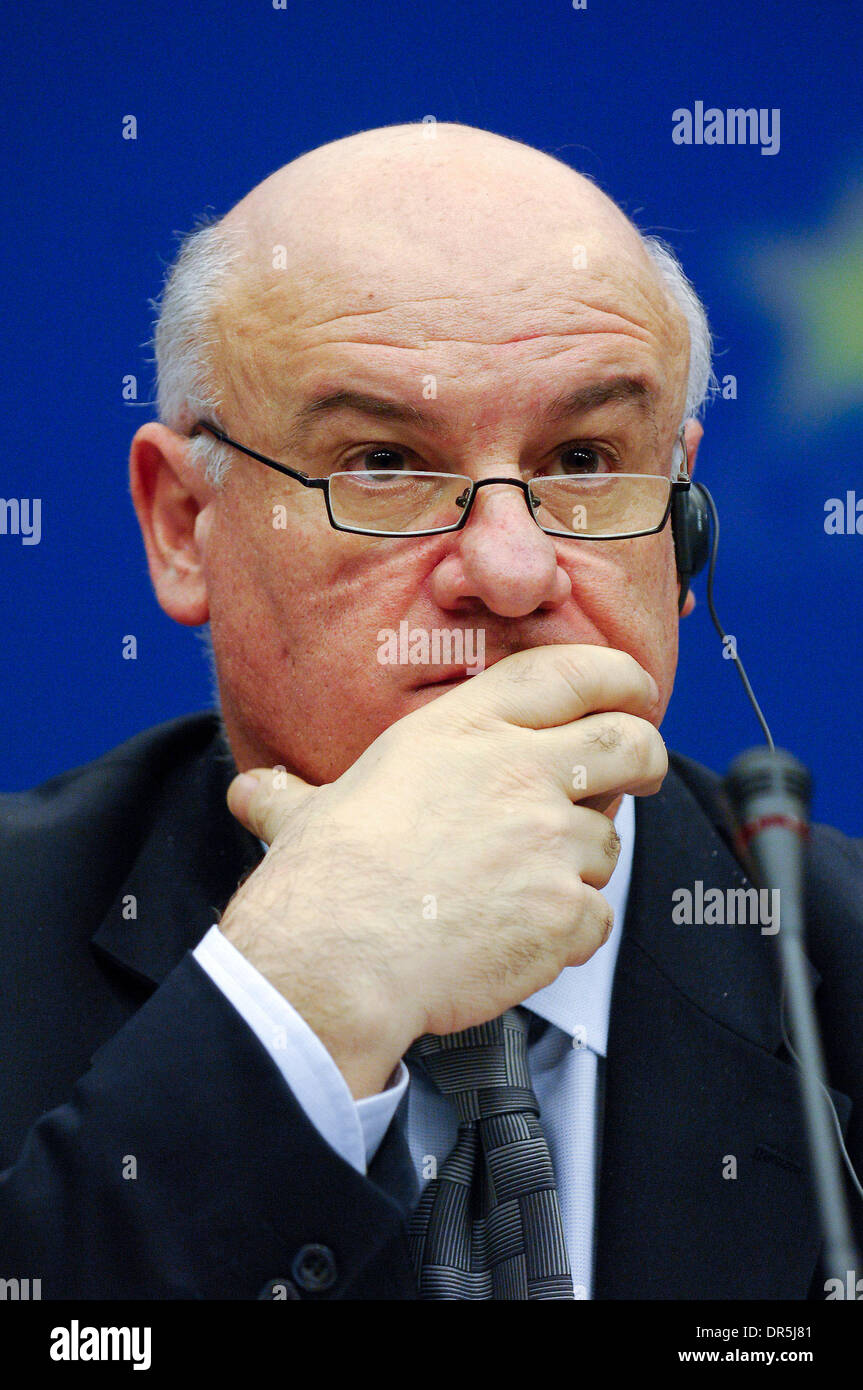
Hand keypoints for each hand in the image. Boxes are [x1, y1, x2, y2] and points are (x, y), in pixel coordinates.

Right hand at [220, 645, 666, 1097]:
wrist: (337, 958)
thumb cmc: (323, 882)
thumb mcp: (310, 812)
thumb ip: (295, 796)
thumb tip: (253, 794)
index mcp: (464, 731)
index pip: (569, 674)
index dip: (616, 677)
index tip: (632, 690)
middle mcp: (518, 771)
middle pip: (626, 741)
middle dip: (644, 753)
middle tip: (639, 769)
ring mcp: (548, 840)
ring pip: (606, 845)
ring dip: (578, 866)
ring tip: (518, 890)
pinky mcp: (564, 910)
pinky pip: (595, 918)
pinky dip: (568, 933)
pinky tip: (519, 940)